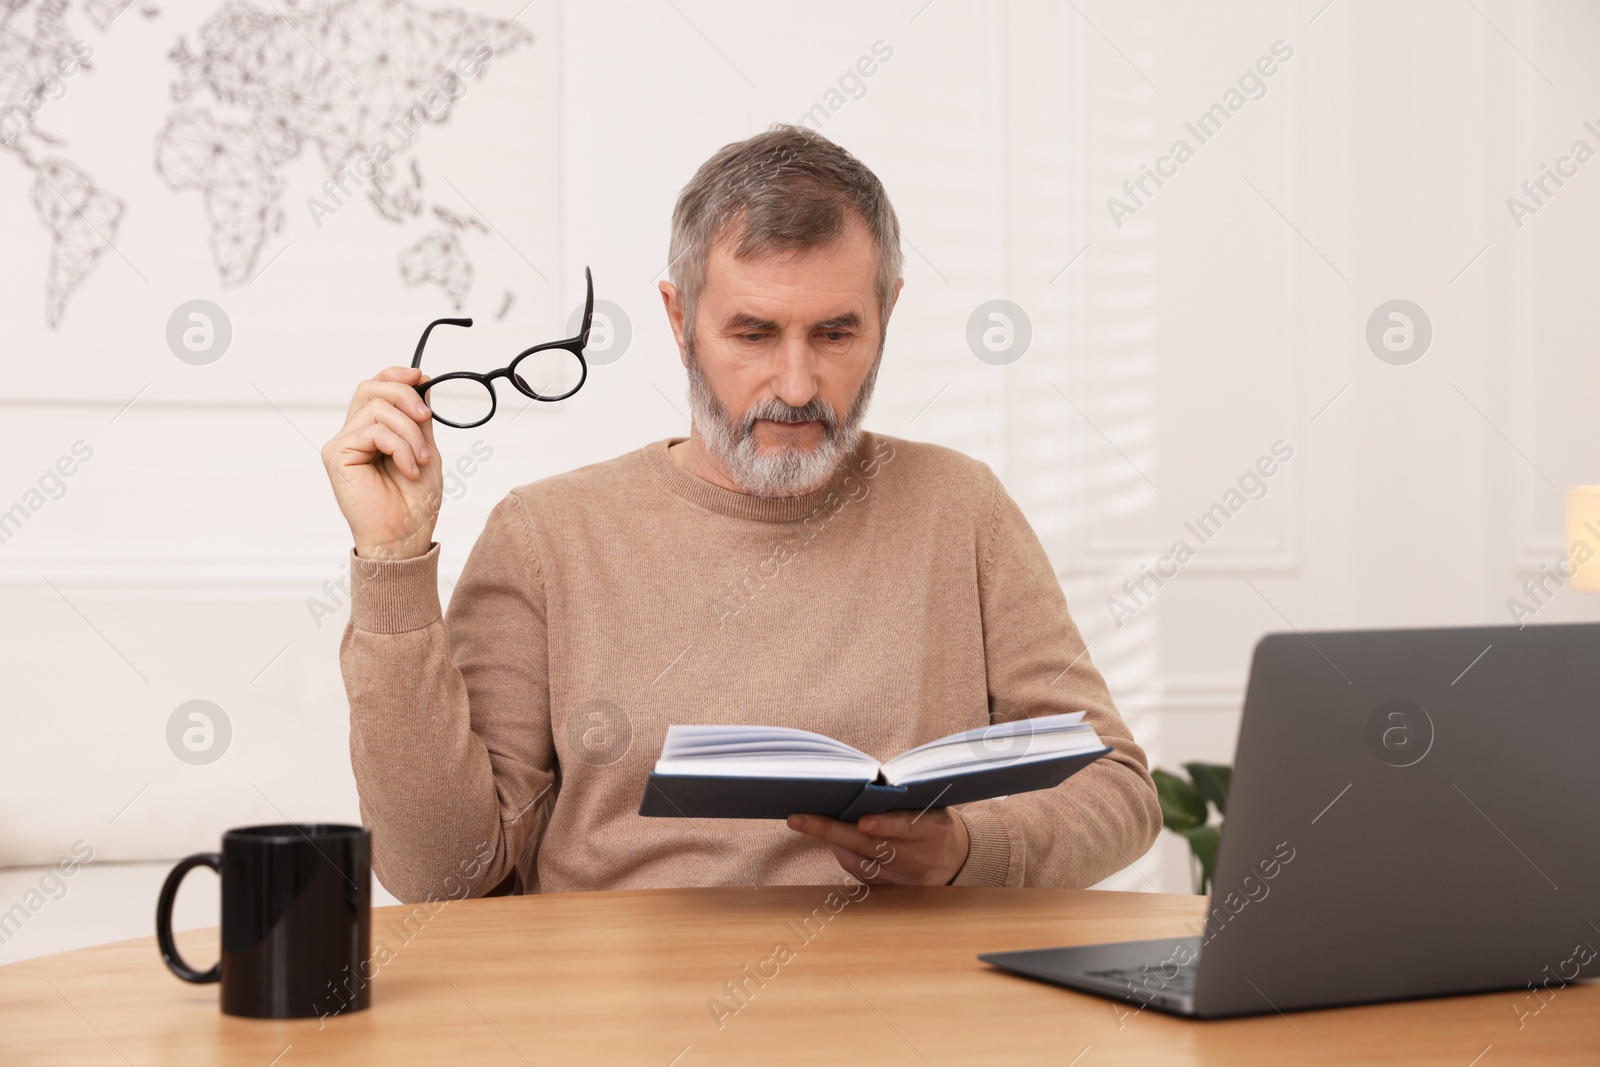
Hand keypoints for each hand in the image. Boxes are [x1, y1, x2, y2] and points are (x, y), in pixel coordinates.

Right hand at [321, 367, 441, 560]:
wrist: (404, 537)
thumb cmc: (414, 503)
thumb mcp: (425, 449)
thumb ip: (418, 418)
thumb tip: (421, 382)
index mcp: (373, 431)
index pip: (375, 388)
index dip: (396, 376)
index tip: (422, 377)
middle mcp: (353, 434)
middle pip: (371, 388)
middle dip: (405, 396)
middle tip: (426, 418)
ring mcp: (343, 443)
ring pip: (376, 407)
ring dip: (409, 432)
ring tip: (421, 460)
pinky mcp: (337, 454)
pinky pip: (373, 430)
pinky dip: (400, 446)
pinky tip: (409, 468)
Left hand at [786, 808, 969, 885]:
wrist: (955, 861)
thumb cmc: (935, 821)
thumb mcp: (932, 805)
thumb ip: (904, 797)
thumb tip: (865, 781)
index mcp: (929, 831)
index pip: (905, 828)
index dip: (885, 826)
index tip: (864, 822)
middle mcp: (912, 857)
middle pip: (867, 845)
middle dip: (830, 830)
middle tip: (798, 819)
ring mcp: (897, 876)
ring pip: (856, 859)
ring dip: (829, 839)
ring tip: (804, 820)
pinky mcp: (885, 887)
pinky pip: (856, 869)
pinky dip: (840, 851)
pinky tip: (828, 837)